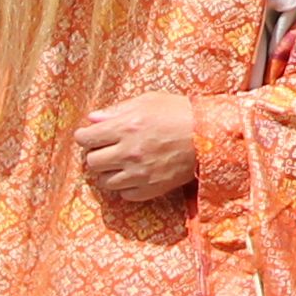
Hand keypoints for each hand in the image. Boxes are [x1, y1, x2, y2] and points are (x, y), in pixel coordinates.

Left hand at [73, 90, 202, 206]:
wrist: (210, 135)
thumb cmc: (179, 113)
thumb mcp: (147, 101)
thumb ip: (117, 110)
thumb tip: (93, 119)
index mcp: (125, 128)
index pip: (85, 139)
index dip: (85, 136)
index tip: (90, 136)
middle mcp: (128, 153)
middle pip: (92, 162)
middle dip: (95, 154)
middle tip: (106, 149)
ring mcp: (139, 174)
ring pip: (105, 182)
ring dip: (109, 172)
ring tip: (120, 163)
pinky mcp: (151, 189)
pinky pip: (125, 194)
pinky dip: (125, 186)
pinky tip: (134, 174)